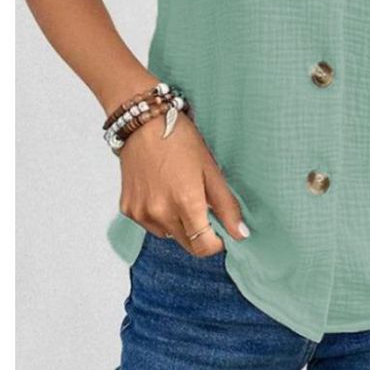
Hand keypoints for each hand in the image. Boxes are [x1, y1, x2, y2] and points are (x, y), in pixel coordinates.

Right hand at [117, 110, 248, 255]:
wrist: (143, 123)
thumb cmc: (180, 139)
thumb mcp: (211, 169)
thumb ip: (226, 206)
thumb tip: (241, 234)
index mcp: (185, 202)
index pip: (204, 246)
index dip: (217, 243)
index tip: (222, 231)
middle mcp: (160, 213)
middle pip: (187, 244)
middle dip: (200, 234)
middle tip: (204, 208)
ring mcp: (141, 213)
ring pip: (168, 235)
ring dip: (179, 225)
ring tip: (180, 193)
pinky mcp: (128, 209)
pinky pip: (150, 225)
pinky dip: (160, 216)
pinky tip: (162, 191)